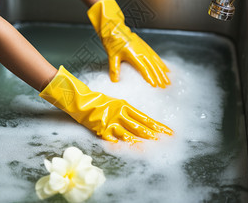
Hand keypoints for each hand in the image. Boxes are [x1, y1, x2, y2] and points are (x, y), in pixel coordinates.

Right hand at [39, 66, 172, 142]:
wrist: (81, 100)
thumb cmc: (99, 101)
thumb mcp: (115, 103)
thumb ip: (127, 112)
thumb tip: (140, 121)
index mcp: (125, 106)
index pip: (144, 117)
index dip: (157, 125)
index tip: (167, 131)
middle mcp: (120, 113)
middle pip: (139, 125)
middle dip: (152, 133)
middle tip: (164, 139)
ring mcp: (111, 121)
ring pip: (128, 132)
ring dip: (140, 139)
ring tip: (151, 144)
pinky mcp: (101, 129)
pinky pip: (112, 138)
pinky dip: (120, 143)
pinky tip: (128, 148)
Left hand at [87, 0, 169, 87]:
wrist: (115, 29)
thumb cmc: (113, 42)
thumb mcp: (112, 56)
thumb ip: (114, 69)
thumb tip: (115, 80)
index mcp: (134, 54)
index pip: (144, 68)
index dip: (150, 77)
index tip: (155, 85)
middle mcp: (142, 51)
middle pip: (153, 67)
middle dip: (159, 77)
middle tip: (164, 87)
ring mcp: (145, 48)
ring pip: (156, 62)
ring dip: (163, 72)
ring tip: (168, 81)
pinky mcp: (145, 47)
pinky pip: (155, 56)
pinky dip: (161, 63)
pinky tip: (166, 69)